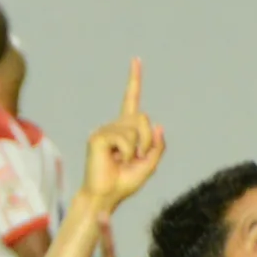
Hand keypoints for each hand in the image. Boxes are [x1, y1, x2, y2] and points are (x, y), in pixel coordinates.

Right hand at [82, 60, 164, 213]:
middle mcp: (114, 126)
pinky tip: (115, 160)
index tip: (136, 60)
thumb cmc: (125, 183)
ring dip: (137, 149)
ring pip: (135, 129)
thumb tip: (158, 126)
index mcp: (126, 130)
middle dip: (147, 140)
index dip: (134, 80)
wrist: (106, 196)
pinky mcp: (98, 137)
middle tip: (136, 158)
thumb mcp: (149, 166)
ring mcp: (105, 130)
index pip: (131, 100)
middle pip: (142, 118)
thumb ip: (157, 147)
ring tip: (123, 161)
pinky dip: (126, 152)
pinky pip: (124, 139)